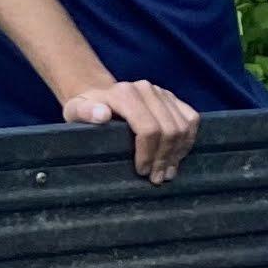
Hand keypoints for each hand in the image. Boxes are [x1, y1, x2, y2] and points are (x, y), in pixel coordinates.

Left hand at [61, 78, 199, 183]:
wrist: (100, 95)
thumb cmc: (87, 109)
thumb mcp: (76, 111)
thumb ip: (85, 113)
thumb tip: (102, 115)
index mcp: (124, 93)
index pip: (148, 128)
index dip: (148, 154)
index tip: (141, 172)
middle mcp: (146, 89)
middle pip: (169, 129)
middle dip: (164, 158)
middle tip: (156, 178)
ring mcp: (162, 92)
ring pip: (183, 126)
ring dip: (178, 153)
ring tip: (167, 172)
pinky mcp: (172, 98)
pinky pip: (191, 119)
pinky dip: (188, 140)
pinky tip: (177, 156)